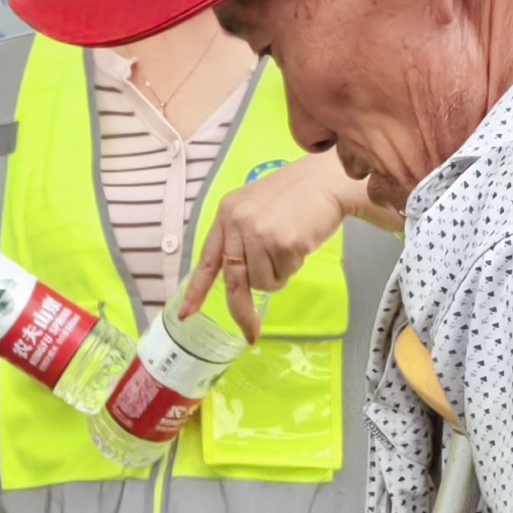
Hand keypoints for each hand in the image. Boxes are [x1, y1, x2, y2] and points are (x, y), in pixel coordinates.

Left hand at [186, 155, 360, 329]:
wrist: (326, 180)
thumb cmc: (295, 197)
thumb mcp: (256, 210)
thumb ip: (241, 238)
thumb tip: (242, 280)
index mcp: (227, 214)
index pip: (207, 259)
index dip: (196, 290)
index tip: (185, 315)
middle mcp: (239, 223)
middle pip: (235, 281)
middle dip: (242, 312)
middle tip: (252, 332)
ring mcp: (260, 233)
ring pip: (263, 283)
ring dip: (278, 275)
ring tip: (289, 248)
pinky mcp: (284, 243)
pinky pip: (285, 275)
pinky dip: (294, 267)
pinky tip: (301, 243)